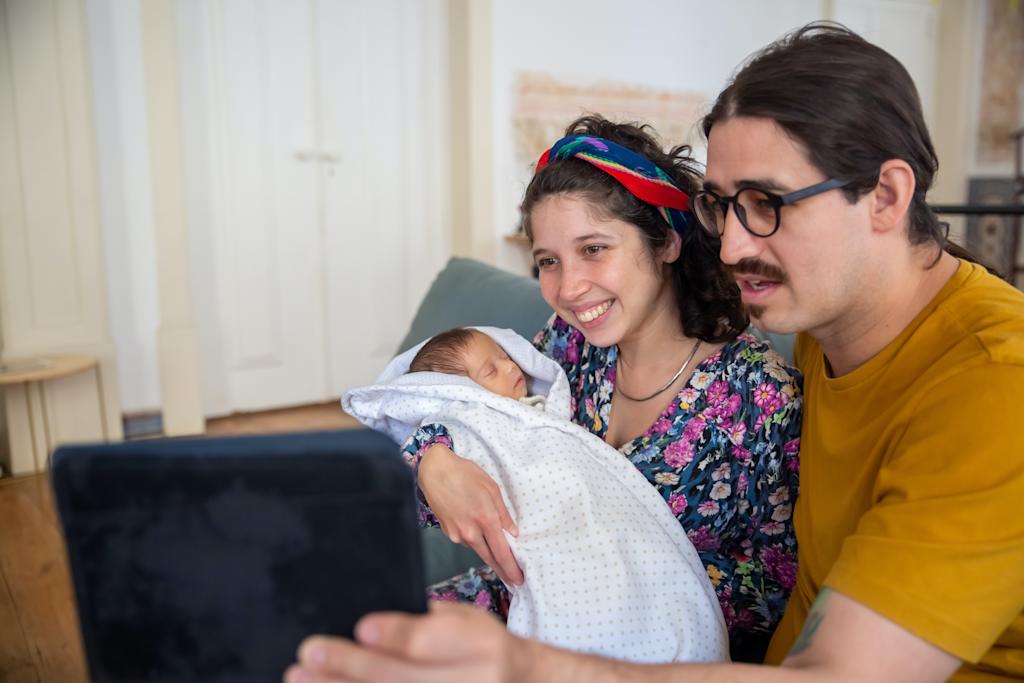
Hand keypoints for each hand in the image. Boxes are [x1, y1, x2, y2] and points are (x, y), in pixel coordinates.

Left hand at [284, 602, 523, 682]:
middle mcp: (473, 682)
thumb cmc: (479, 645)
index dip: (394, 635)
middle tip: (311, 650)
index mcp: (480, 643)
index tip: (361, 627)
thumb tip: (366, 621)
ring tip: (302, 677)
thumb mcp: (467, 620)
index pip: (429, 642)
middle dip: (350, 664)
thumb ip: (426, 621)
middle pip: (401, 679)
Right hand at [418, 444, 523, 585]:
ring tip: (497, 550)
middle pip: (490, 559)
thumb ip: (503, 514)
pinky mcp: (447, 533)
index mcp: (485, 519)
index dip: (511, 568)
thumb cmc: (465, 474)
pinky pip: (465, 541)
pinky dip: (474, 539)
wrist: (435, 471)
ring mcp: (456, 534)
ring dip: (488, 552)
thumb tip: (513, 533)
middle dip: (503, 570)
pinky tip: (474, 528)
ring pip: (477, 549)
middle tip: (514, 579)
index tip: (519, 580)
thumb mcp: (492, 489)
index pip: (502, 552)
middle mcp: (470, 532)